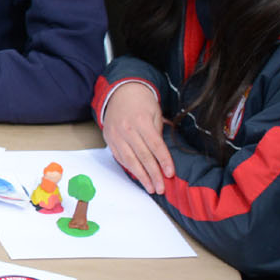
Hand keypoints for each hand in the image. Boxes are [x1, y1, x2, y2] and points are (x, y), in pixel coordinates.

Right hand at [100, 80, 173, 194]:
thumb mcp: (155, 113)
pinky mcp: (109, 138)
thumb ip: (157, 134)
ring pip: (129, 160)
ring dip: (141, 176)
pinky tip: (137, 176)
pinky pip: (119, 157)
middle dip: (153, 174)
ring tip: (150, 187)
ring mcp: (116, 135)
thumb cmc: (141, 102)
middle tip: (161, 188)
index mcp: (141, 121)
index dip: (163, 161)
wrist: (120, 91)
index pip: (155, 145)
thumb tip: (162, 156)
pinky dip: (129, 168)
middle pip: (143, 156)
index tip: (170, 174)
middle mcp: (126, 129)